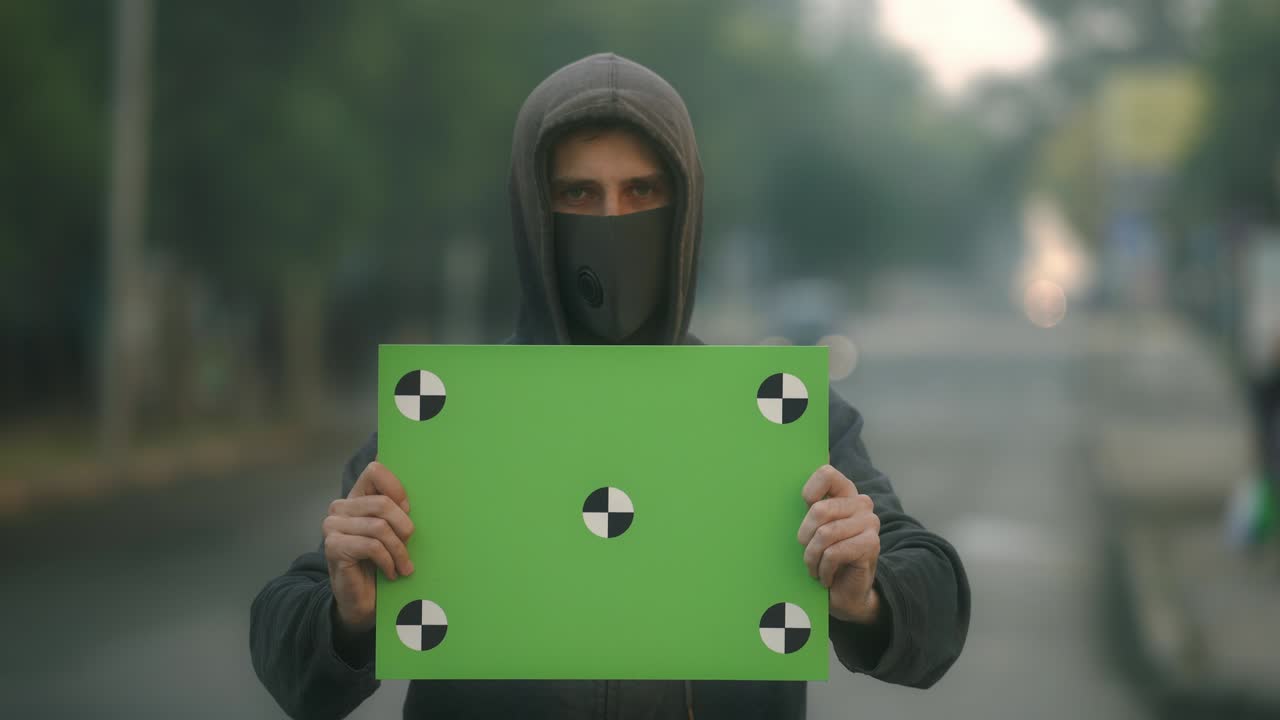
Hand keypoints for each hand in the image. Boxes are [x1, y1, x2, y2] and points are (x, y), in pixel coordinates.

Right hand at [323, 460, 414, 633]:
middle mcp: (340, 508)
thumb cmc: (382, 563)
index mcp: (356, 497)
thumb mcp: (395, 532)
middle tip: (409, 545)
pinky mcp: (333, 546)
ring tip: (403, 565)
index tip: (408, 509)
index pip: (375, 471)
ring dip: (398, 550)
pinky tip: (391, 572)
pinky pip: (371, 546)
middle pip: (382, 503)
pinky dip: (387, 561)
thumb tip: (419, 487)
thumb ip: (399, 508)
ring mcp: (333, 526)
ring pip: (379, 527)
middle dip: (403, 527)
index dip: (396, 488)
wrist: (362, 601)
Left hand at [796, 464, 881, 624]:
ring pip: (825, 534)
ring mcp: (869, 522)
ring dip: (812, 557)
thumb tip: (782, 485)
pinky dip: (824, 569)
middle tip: (807, 552)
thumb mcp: (812, 528)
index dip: (809, 492)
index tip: (804, 509)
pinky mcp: (871, 544)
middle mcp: (861, 503)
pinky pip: (834, 552)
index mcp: (845, 492)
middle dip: (805, 537)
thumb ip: (807, 506)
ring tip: (814, 568)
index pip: (826, 474)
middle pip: (819, 510)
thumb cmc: (824, 557)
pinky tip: (825, 577)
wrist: (845, 593)